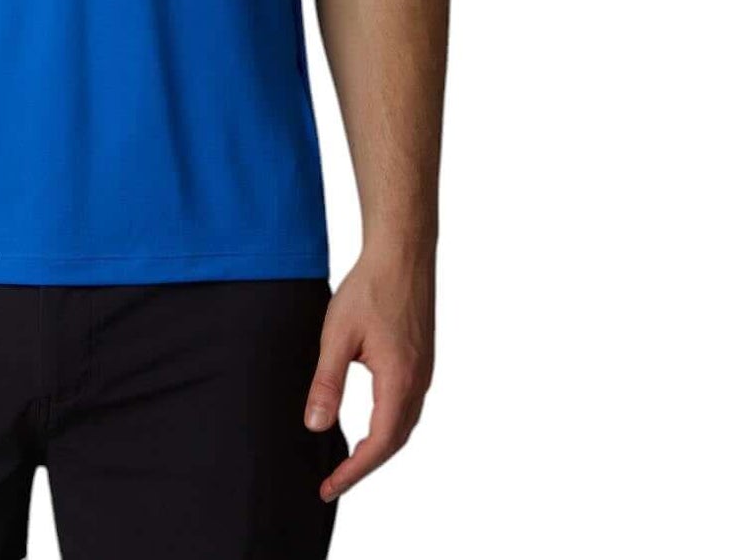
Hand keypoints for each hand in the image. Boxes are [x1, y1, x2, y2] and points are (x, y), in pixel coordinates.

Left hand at [303, 247, 435, 501]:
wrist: (402, 254)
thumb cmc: (369, 289)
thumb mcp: (337, 335)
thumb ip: (327, 382)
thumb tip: (315, 425)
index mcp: (399, 381)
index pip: (378, 444)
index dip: (353, 471)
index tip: (329, 486)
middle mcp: (418, 382)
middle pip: (395, 441)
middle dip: (365, 465)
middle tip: (335, 480)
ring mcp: (425, 371)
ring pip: (404, 425)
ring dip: (380, 446)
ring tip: (351, 458)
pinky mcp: (423, 359)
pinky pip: (409, 405)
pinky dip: (390, 425)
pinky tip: (373, 421)